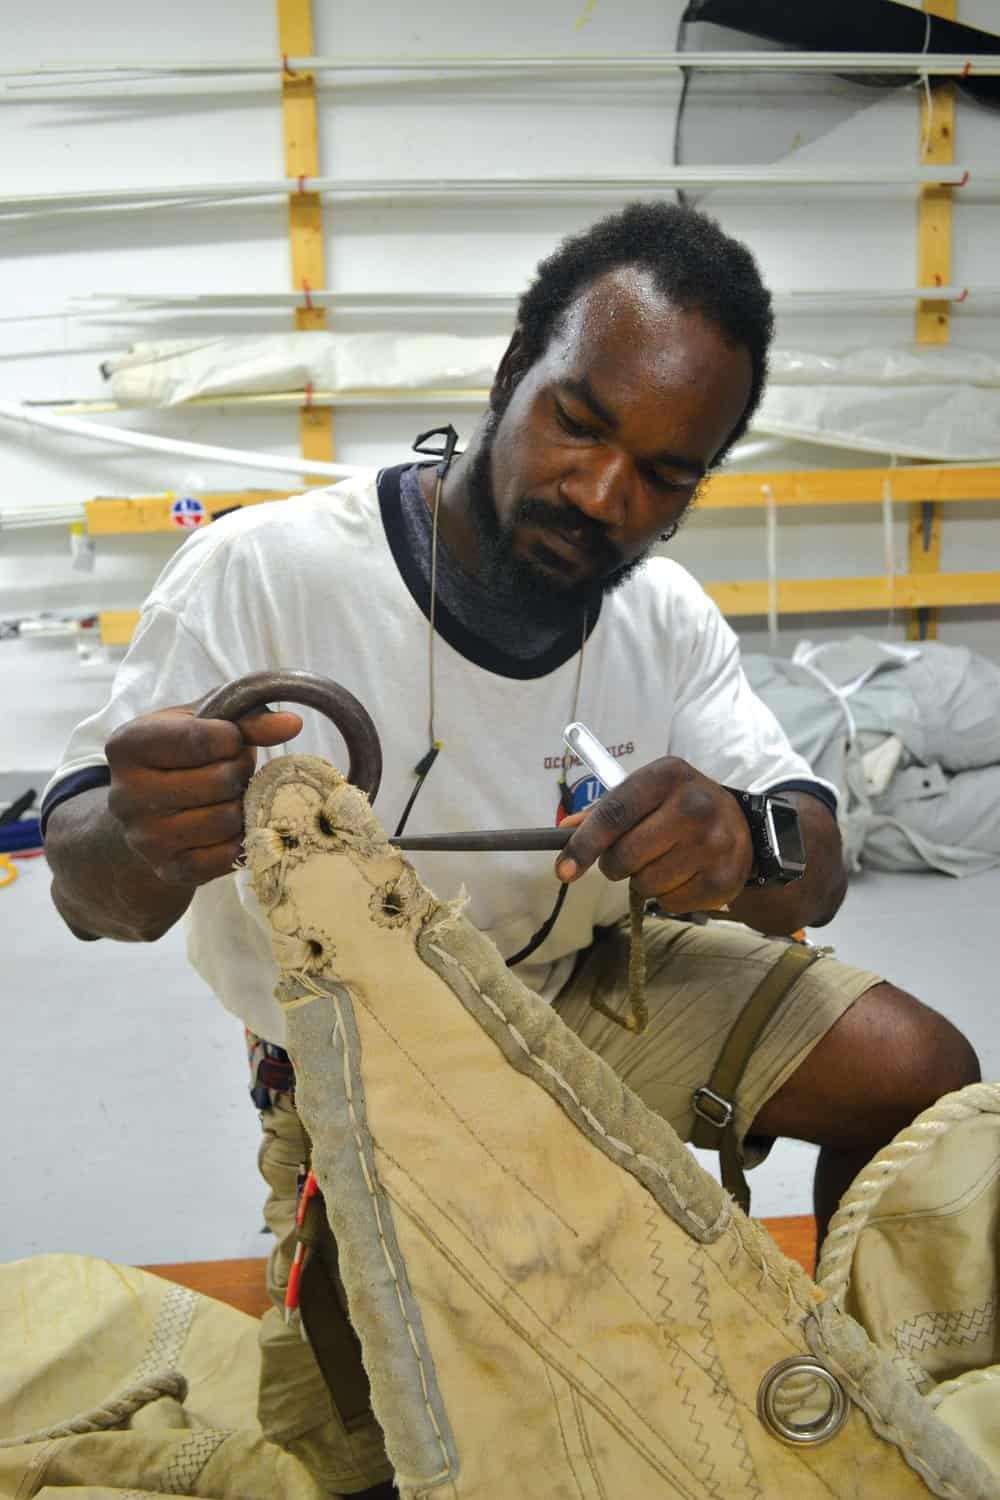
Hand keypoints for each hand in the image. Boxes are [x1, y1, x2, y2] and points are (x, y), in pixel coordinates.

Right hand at [105, 702, 301, 886]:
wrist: (151, 810)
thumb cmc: (183, 754)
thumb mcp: (205, 723)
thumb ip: (247, 718)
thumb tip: (293, 724)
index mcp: (128, 745)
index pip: (200, 738)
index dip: (233, 738)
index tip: (232, 740)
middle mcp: (125, 794)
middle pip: (219, 781)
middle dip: (240, 772)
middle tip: (234, 772)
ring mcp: (145, 838)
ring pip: (225, 820)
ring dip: (241, 806)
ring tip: (230, 796)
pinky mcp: (168, 869)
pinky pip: (226, 855)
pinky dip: (239, 838)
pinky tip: (229, 825)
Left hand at [555, 757, 752, 910]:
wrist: (741, 826)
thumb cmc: (679, 806)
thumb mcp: (646, 793)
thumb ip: (604, 811)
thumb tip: (564, 831)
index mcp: (667, 776)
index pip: (614, 814)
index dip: (584, 845)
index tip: (563, 870)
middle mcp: (694, 806)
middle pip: (626, 855)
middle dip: (614, 864)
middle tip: (626, 858)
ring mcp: (714, 844)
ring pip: (645, 884)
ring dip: (642, 881)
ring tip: (660, 862)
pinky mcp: (724, 878)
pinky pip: (669, 903)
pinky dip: (666, 896)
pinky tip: (681, 875)